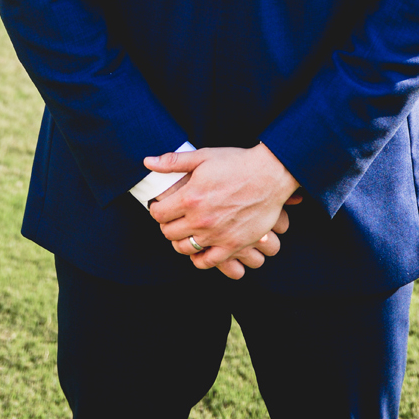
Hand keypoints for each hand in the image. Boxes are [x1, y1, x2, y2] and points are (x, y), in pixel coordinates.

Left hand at [145, 144, 300, 275]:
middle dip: (166, 225)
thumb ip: (172, 161)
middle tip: (173, 219)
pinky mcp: (234, 245)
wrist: (270, 175)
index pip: (157, 214)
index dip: (156, 209)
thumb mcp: (202, 156)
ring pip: (184, 248)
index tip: (162, 206)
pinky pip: (207, 262)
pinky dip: (199, 258)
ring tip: (186, 231)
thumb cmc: (236, 163)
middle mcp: (200, 220)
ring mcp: (217, 235)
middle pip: (168, 233)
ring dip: (180, 241)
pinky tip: (200, 248)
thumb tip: (147, 161)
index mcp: (189, 198)